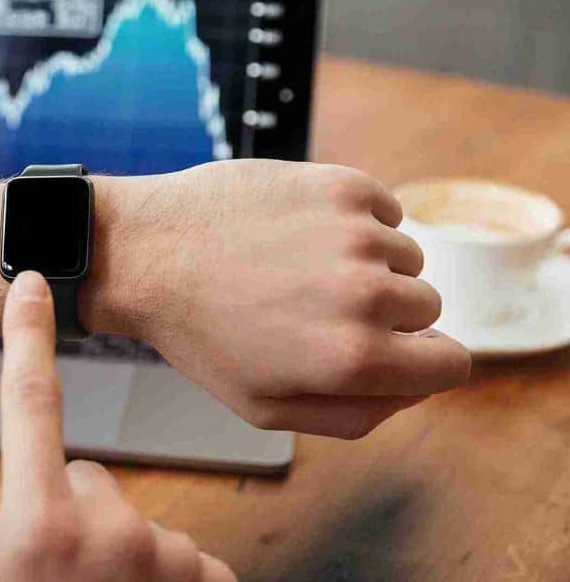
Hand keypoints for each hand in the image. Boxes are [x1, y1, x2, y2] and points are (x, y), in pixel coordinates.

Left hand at [0, 160, 471, 438]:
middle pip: (428, 308)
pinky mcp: (340, 184)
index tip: (389, 350)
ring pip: (405, 256)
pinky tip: (298, 232)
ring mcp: (356, 233)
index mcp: (354, 360)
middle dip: (385, 313)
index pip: (454, 364)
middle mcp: (367, 295)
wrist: (145, 252)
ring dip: (367, 264)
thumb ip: (357, 413)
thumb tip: (414, 387)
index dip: (422, 360)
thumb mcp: (267, 407)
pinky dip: (354, 222)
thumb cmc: (200, 334)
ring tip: (296, 268)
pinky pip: (383, 211)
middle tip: (315, 307)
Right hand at [0, 271, 234, 580]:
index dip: (30, 336)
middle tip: (46, 570)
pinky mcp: (206, 579)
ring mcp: (167, 555)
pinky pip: (176, 549)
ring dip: (110, 546)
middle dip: (65, 509)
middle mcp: (113, 530)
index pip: (31, 402)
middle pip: (84, 475)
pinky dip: (157, 572)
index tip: (34, 287)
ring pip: (126, 514)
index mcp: (43, 526)